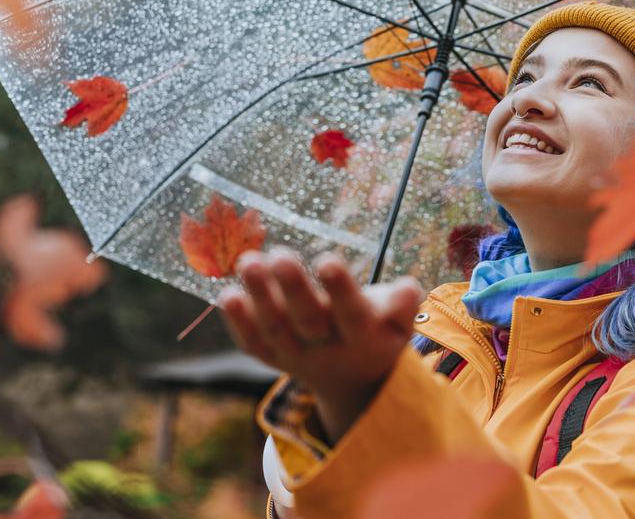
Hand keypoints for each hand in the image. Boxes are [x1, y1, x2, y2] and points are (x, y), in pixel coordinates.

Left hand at [219, 246, 424, 441]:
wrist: (352, 381)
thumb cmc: (377, 331)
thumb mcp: (399, 324)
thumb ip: (403, 305)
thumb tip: (408, 288)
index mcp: (364, 338)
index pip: (351, 314)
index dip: (339, 289)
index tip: (328, 259)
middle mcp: (327, 350)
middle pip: (307, 321)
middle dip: (293, 288)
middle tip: (280, 254)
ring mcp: (296, 357)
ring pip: (274, 329)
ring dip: (259, 297)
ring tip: (248, 261)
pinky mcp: (272, 357)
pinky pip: (253, 342)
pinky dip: (238, 322)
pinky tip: (226, 295)